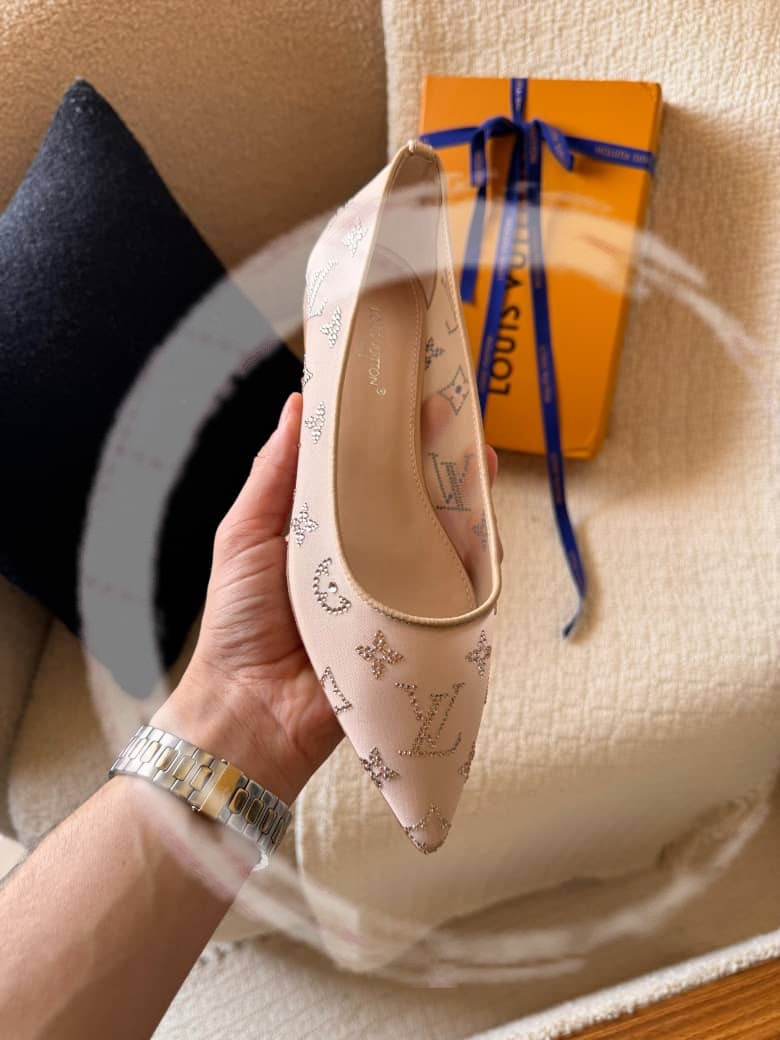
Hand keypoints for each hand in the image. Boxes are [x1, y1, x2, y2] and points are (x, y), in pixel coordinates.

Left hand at [152, 391, 499, 806]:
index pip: (370, 472)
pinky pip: (458, 597)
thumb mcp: (245, 535)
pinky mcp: (419, 631)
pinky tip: (486, 537)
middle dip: (442, 459)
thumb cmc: (239, 622)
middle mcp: (371, 556)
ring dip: (469, 504)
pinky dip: (477, 568)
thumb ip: (273, 475)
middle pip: (418, 500)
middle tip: (457, 419)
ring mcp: (399, 593)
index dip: (393, 434)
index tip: (411, 392)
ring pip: (448, 542)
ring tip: (478, 466)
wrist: (251, 709)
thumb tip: (296, 405)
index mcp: (330, 527)